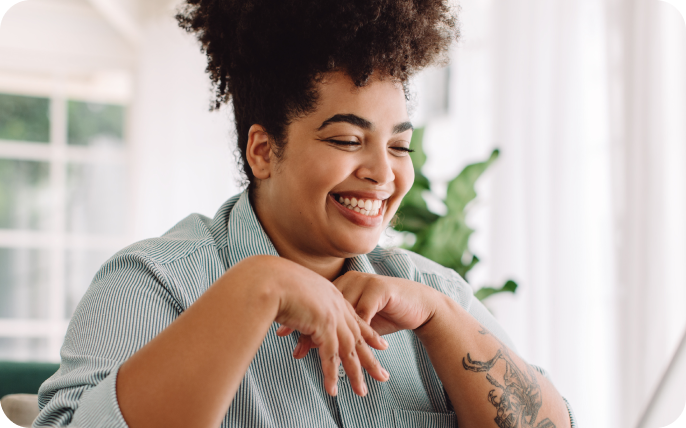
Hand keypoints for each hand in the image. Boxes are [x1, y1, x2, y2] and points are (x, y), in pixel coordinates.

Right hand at [266, 257, 389, 396]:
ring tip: (361, 392)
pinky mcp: (323, 326)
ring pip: (349, 350)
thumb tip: (295, 312)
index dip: (368, 333)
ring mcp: (331, 316)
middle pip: (358, 337)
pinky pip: (330, 356)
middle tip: (382, 376)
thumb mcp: (293, 291)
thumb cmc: (273, 282)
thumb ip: (300, 303)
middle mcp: (336, 305)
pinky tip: (333, 390)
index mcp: (332, 295)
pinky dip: (331, 374)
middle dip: (370, 358)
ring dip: (355, 373)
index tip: (381, 345)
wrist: (269, 278)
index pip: (355, 318)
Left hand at [283, 271, 443, 363]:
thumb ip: (336, 326)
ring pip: (342, 313)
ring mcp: (365, 284)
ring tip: (317, 353)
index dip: (299, 318)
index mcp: (341, 285)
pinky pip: (363, 314)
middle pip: (325, 307)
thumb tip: (307, 340)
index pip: (316, 302)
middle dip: (309, 329)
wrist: (419, 304)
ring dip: (330, 336)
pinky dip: (354, 333)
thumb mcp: (357, 319)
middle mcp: (351, 281)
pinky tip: (346, 346)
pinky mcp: (380, 291)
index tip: (282, 333)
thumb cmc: (386, 312)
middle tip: (293, 347)